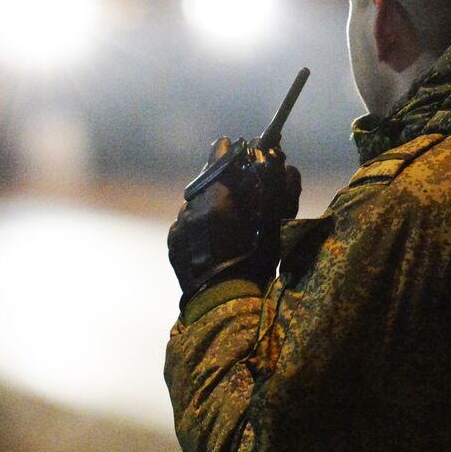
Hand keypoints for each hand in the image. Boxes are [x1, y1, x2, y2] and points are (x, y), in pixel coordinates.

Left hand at [167, 138, 300, 307]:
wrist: (223, 307)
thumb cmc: (253, 266)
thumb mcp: (273, 226)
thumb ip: (277, 188)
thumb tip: (277, 158)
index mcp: (216, 202)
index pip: (219, 160)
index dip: (230, 151)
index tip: (235, 144)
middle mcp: (191, 210)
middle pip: (207, 181)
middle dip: (223, 179)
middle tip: (239, 184)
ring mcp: (179, 227)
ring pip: (196, 202)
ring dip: (211, 202)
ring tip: (230, 218)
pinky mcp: (173, 244)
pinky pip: (188, 222)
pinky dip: (201, 222)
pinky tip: (215, 237)